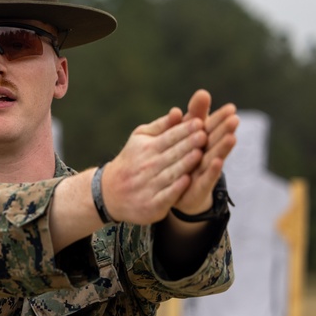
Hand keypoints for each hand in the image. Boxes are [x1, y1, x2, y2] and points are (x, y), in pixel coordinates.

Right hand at [100, 105, 206, 224]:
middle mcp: (146, 165)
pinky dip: (176, 187)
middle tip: (204, 135)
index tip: (199, 123)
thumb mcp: (140, 140)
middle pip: (172, 154)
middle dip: (188, 144)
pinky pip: (166, 194)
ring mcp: (148, 185)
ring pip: (170, 173)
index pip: (169, 137)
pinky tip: (187, 180)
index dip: (184, 130)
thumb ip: (161, 127)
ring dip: (185, 164)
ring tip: (200, 154)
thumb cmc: (132, 161)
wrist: (111, 193)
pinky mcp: (151, 204)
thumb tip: (178, 111)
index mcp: (146, 148)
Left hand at [172, 90, 238, 215]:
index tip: (230, 107)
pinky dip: (212, 170)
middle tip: (234, 118)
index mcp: (200, 141)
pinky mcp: (199, 187)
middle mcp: (205, 155)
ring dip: (223, 148)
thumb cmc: (184, 157)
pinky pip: (206, 178)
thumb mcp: (184, 133)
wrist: (177, 192)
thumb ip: (194, 114)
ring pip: (213, 157)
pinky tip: (218, 161)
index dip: (220, 118)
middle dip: (224, 129)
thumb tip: (202, 92)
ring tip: (231, 136)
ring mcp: (203, 171)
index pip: (211, 127)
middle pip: (215, 140)